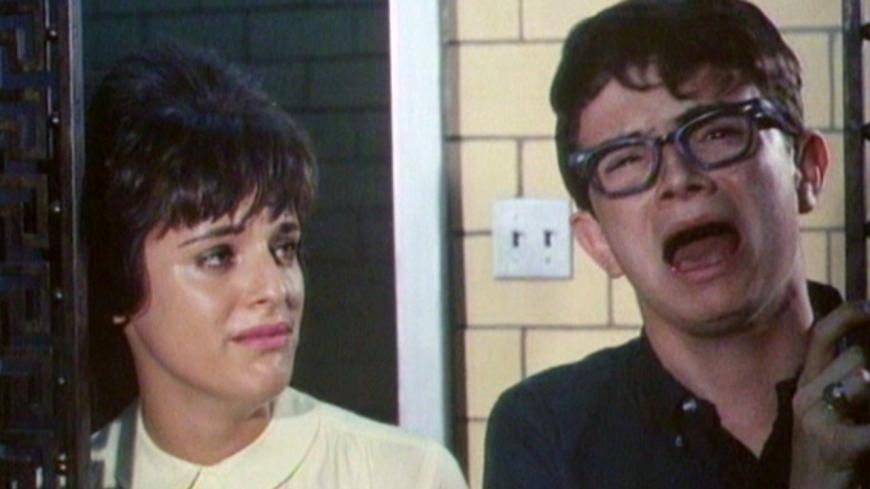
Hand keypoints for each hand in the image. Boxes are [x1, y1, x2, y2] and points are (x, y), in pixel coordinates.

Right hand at [791, 302, 869, 488]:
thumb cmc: (830, 458)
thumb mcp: (828, 416)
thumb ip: (844, 387)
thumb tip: (865, 364)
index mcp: (805, 387)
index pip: (820, 336)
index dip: (847, 314)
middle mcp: (805, 396)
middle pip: (855, 357)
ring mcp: (818, 419)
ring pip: (863, 377)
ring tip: (868, 406)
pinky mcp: (836, 443)